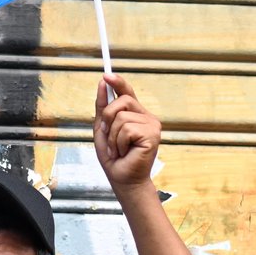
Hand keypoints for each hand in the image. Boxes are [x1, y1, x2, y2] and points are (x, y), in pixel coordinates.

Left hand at [94, 74, 160, 193]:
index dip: (118, 82)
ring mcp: (151, 125)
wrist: (123, 179)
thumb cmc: (115, 157)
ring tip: (118, 149)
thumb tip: (103, 82)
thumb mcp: (103, 129)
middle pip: (121, 101)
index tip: (106, 75)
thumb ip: (103, 107)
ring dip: (113, 137)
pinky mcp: (152, 134)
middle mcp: (146, 117)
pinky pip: (127, 129)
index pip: (127, 92)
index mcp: (136, 114)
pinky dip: (119, 143)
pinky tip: (125, 152)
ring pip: (122, 117)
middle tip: (109, 136)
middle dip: (108, 118)